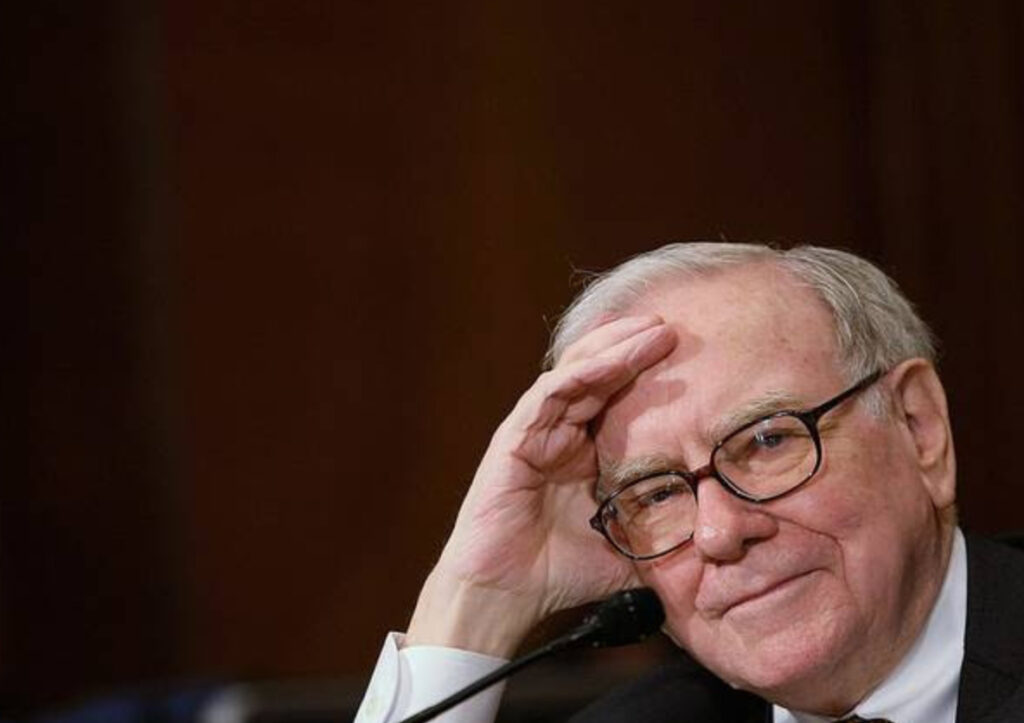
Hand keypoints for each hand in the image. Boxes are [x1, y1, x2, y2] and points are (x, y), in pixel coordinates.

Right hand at [406, 315, 675, 655]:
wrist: (507, 599)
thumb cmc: (562, 574)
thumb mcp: (633, 547)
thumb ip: (667, 531)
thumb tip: (725, 534)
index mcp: (585, 454)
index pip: (620, 398)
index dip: (651, 374)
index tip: (695, 358)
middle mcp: (560, 435)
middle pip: (599, 374)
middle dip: (635, 347)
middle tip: (675, 327)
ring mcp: (536, 433)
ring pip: (575, 373)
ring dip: (613, 349)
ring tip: (651, 330)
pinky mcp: (514, 440)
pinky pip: (548, 396)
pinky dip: (578, 374)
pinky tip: (610, 361)